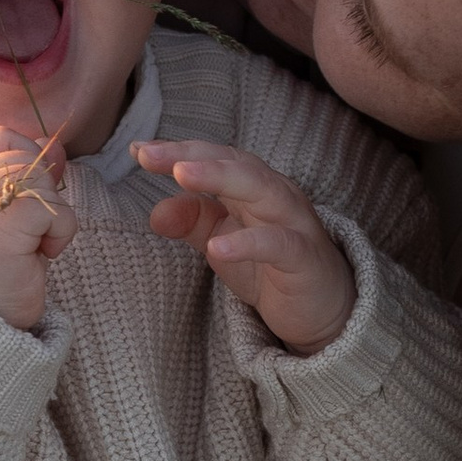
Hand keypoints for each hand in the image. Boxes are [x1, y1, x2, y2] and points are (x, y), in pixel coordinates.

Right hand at [0, 124, 74, 330]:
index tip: (34, 195)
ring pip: (42, 179)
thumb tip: (53, 146)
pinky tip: (40, 256)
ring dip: (53, 216)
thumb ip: (23, 180)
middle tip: (30, 234)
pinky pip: (55, 208)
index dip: (28, 155)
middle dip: (43, 192)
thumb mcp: (7, 220)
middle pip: (26, 156)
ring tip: (31, 247)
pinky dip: (61, 233)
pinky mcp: (4, 221)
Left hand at [131, 135, 355, 352]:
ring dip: (220, 178)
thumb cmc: (271, 268)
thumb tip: (156, 211)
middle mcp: (276, 194)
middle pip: (235, 163)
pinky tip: (216, 247)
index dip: (177, 151)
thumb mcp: (224, 243)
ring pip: (261, 190)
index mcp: (253, 187)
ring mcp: (294, 223)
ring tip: (182, 176)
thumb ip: (193, 222)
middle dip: (192, 155)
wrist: (324, 310)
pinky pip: (278, 244)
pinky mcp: (305, 258)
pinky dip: (248, 243)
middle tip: (150, 155)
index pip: (214, 158)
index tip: (137, 150)